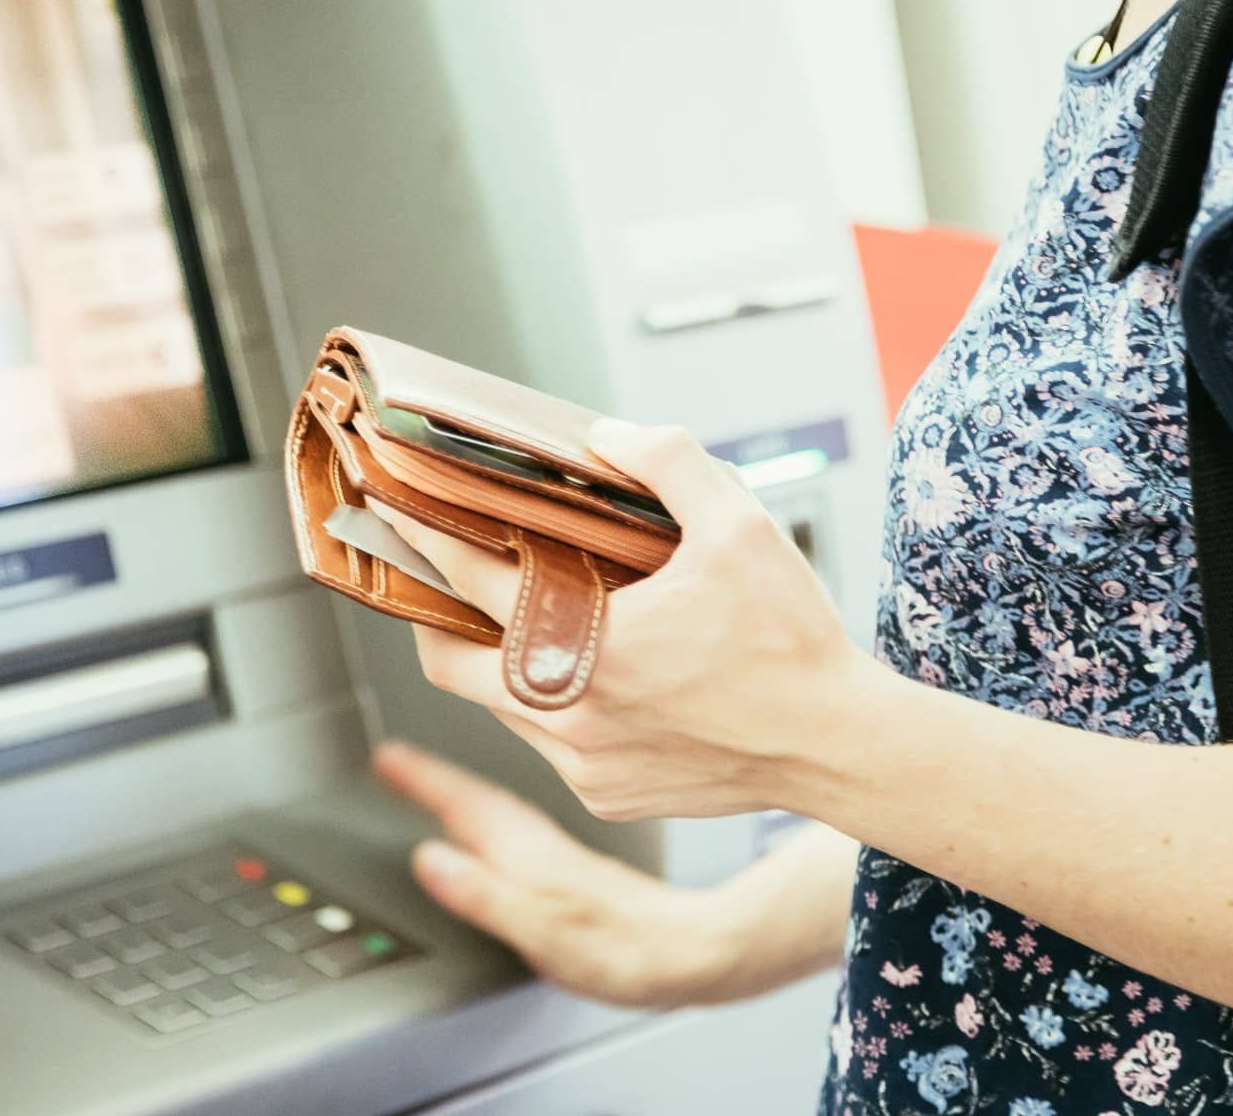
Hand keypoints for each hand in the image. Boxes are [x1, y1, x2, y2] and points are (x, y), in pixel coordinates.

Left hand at [371, 419, 871, 821]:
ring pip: (501, 709)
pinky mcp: (607, 795)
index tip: (396, 511)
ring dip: (497, 664)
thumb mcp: (741, 525)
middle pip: (451, 664)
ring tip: (521, 621)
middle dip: (434, 619)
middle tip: (439, 581)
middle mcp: (571, 714)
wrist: (836, 744)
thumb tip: (607, 437)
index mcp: (591, 645)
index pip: (473, 582)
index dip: (426, 538)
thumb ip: (668, 462)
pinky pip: (549, 748)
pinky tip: (587, 676)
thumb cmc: (791, 642)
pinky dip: (549, 708)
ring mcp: (584, 765)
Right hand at [372, 740, 746, 1006]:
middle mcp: (542, 845)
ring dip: (462, 793)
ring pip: (499, 810)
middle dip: (432, 777)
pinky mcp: (574, 871)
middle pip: (476, 799)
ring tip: (431, 786)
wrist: (693, 951)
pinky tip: (494, 833)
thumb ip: (484, 893)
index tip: (385, 756)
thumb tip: (430, 859)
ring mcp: (559, 856)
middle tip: (393, 760)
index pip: (462, 804)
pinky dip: (493, 818)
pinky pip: (518, 828)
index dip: (421, 780)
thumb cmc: (625, 949)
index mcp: (527, 854)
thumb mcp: (542, 927)